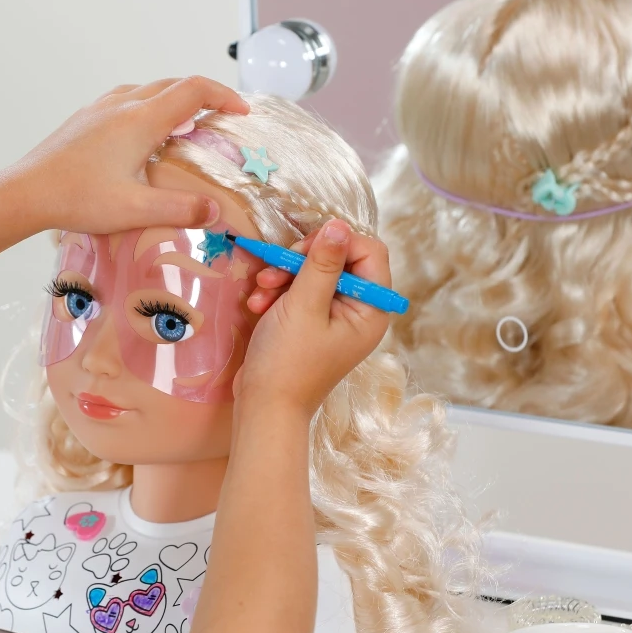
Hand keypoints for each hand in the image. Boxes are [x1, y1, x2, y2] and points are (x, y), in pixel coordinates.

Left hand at [6, 77, 248, 234]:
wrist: (25, 193)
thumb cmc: (78, 199)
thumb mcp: (135, 209)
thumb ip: (180, 209)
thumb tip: (215, 212)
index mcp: (141, 120)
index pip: (194, 90)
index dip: (224, 96)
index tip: (241, 111)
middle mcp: (122, 105)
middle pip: (173, 85)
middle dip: (203, 97)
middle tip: (219, 119)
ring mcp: (100, 108)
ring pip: (147, 90)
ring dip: (173, 100)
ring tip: (185, 126)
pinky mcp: (84, 119)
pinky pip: (125, 99)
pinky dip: (147, 107)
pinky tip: (142, 134)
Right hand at [235, 221, 390, 408]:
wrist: (265, 406)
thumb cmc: (288, 362)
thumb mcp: (303, 306)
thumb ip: (323, 264)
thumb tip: (339, 225)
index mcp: (371, 309)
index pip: (370, 251)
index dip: (337, 242)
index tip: (304, 250)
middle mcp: (360, 310)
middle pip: (340, 258)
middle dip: (302, 259)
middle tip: (276, 269)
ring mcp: (336, 316)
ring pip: (315, 272)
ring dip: (284, 274)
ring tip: (262, 291)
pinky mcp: (313, 322)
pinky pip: (301, 290)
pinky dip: (279, 291)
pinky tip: (259, 304)